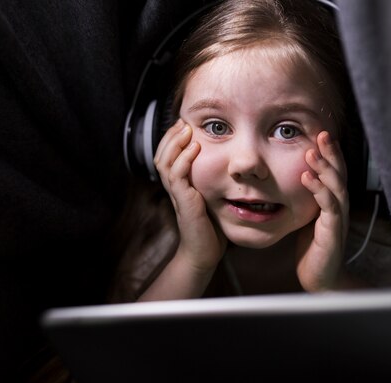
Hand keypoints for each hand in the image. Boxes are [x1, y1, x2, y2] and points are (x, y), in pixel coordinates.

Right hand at [153, 119, 226, 273]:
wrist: (204, 252)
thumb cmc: (210, 227)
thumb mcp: (211, 197)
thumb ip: (212, 181)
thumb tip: (229, 164)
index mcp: (178, 185)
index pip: (167, 156)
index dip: (172, 139)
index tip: (184, 124)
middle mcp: (174, 188)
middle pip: (161, 155)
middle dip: (170, 136)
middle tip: (182, 121)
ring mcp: (177, 195)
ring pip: (165, 163)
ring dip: (175, 144)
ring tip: (186, 130)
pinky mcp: (183, 202)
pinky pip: (177, 177)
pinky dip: (184, 160)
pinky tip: (194, 148)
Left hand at [296, 131, 348, 291]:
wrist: (321, 278)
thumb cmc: (313, 249)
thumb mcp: (307, 219)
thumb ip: (305, 201)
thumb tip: (291, 181)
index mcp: (333, 203)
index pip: (334, 173)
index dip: (330, 154)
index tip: (320, 135)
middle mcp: (340, 208)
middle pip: (339, 174)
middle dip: (331, 153)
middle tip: (321, 134)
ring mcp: (338, 219)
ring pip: (336, 187)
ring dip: (324, 168)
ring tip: (312, 152)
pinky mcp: (333, 232)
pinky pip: (329, 207)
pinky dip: (319, 190)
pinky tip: (308, 178)